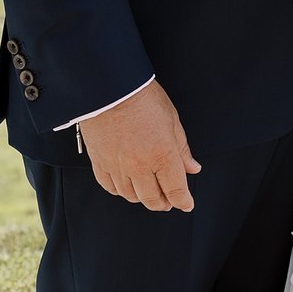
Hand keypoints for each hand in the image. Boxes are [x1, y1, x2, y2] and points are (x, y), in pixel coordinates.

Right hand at [78, 79, 201, 211]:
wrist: (110, 87)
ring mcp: (118, 166)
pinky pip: (110, 187)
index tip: (187, 204)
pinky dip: (120, 190)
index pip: (176, 190)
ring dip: (142, 197)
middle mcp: (140, 165)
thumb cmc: (143, 97)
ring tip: (148, 190)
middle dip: (164, 203)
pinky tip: (127, 184)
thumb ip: (182, 149)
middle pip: (153, 199)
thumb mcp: (172, 119)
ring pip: (131, 196)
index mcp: (162, 154)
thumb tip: (192, 168)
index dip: (183, 201)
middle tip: (168, 200)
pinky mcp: (100, 163)